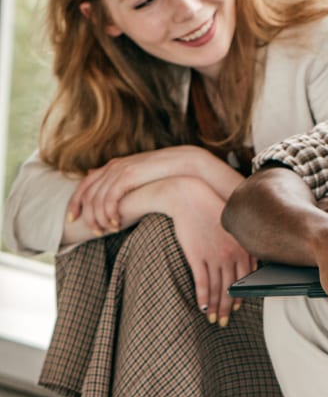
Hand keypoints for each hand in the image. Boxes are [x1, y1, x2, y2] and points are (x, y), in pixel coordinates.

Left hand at [69, 146, 233, 235]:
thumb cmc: (169, 175)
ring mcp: (120, 169)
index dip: (75, 202)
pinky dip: (109, 213)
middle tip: (90, 230)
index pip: (85, 184)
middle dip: (83, 213)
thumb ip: (126, 186)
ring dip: (97, 217)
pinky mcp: (129, 175)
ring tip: (104, 231)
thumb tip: (115, 196)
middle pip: (85, 191)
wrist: (187, 165)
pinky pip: (110, 198)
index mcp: (114, 166)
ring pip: (96, 198)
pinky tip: (115, 224)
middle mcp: (113, 166)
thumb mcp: (143, 180)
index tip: (72, 219)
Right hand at [159, 177, 253, 325]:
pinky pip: (202, 282)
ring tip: (213, 320)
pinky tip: (201, 308)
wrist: (190, 198)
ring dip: (215, 307)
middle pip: (232, 287)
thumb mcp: (233, 228)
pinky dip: (202, 298)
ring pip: (217, 288)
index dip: (241, 295)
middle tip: (225, 322)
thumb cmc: (212, 212)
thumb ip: (242, 246)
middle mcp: (232, 253)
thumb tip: (251, 266)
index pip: (245, 278)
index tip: (238, 308)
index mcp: (243, 246)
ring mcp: (214, 256)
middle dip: (228, 307)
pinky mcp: (197, 256)